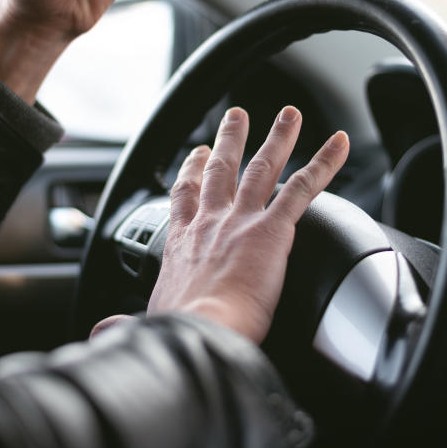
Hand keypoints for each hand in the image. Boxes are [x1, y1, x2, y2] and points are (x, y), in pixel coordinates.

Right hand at [147, 106, 349, 343]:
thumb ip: (127, 324)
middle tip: (237, 117)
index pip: (184, 198)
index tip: (196, 155)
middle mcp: (210, 223)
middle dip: (230, 140)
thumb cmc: (176, 332)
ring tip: (289, 115)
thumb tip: (106, 332)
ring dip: (278, 138)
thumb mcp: (147, 322)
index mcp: (181, 244)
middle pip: (221, 170)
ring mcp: (241, 221)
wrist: (200, 331)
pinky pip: (303, 187)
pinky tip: (340, 144)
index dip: (190, 172)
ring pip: (262, 168)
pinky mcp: (272, 229)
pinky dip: (324, 163)